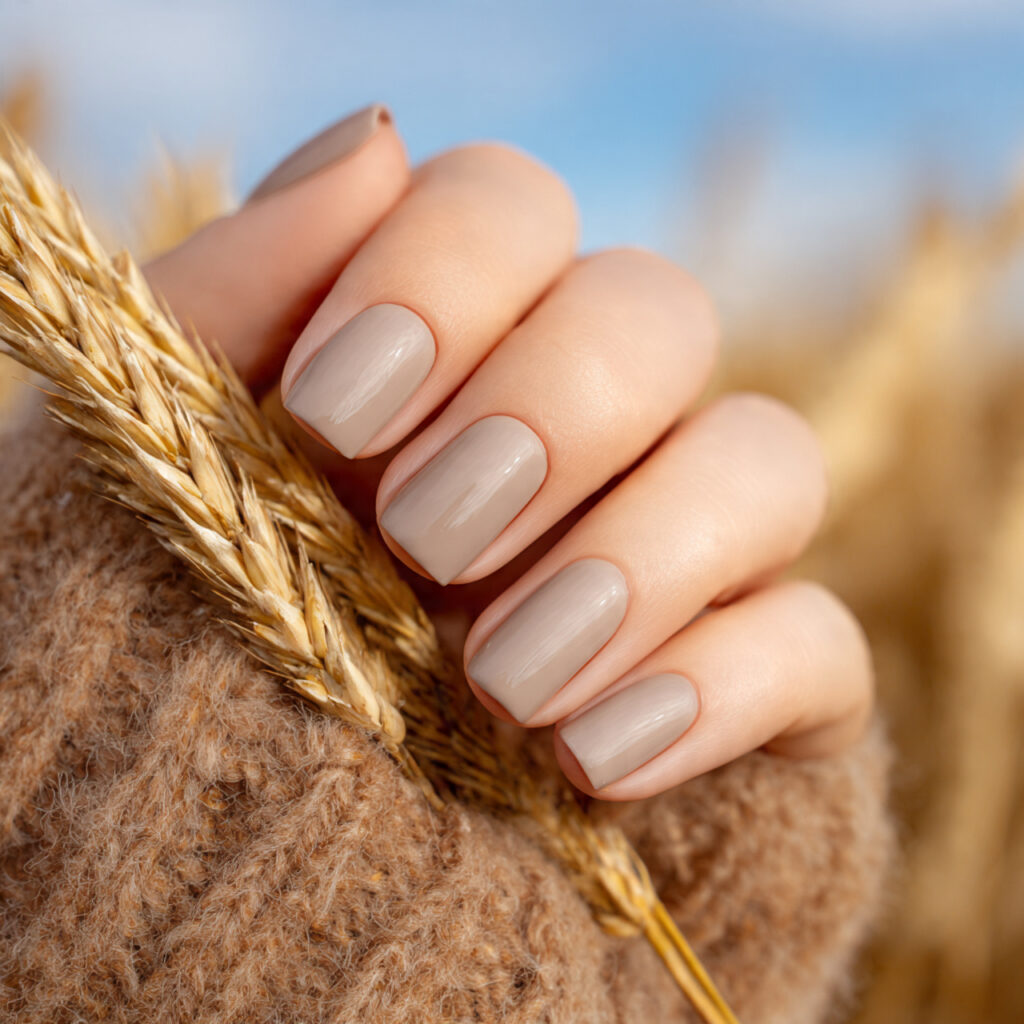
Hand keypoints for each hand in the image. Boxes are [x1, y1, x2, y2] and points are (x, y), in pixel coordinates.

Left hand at [145, 105, 873, 799]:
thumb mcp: (163, 470)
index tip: (332, 412)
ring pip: (770, 458)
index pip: (510, 210)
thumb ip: (234, 299)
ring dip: (644, 553)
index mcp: (450, 356)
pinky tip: (594, 763)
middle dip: (552, 409)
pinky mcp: (757, 688)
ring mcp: (682, 552)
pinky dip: (721, 688)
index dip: (445, 275)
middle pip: (655, 312)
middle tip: (422, 540)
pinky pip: (818, 645)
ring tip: (501, 684)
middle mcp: (584, 429)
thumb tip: (372, 143)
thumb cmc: (180, 650)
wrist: (241, 870)